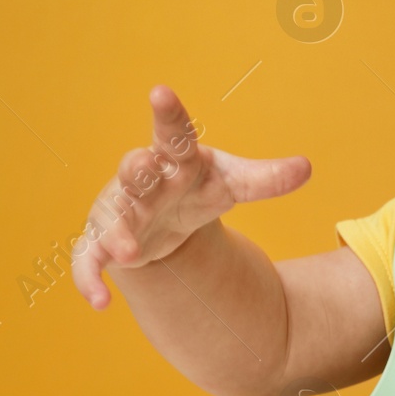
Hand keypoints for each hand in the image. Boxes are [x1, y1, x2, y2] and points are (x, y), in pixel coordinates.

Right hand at [71, 85, 310, 308]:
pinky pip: (88, 260)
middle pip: (134, 170)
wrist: (163, 216)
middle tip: (139, 166)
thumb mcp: (232, 183)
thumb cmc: (196, 187)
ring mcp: (119, 211)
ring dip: (117, 233)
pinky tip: (101, 303)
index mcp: (174, 158)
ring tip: (128, 252)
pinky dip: (90, 280)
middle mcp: (141, 180)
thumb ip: (266, 178)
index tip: (161, 92)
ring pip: (112, 218)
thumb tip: (306, 167)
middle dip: (135, 169)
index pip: (173, 132)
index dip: (168, 113)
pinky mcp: (103, 242)